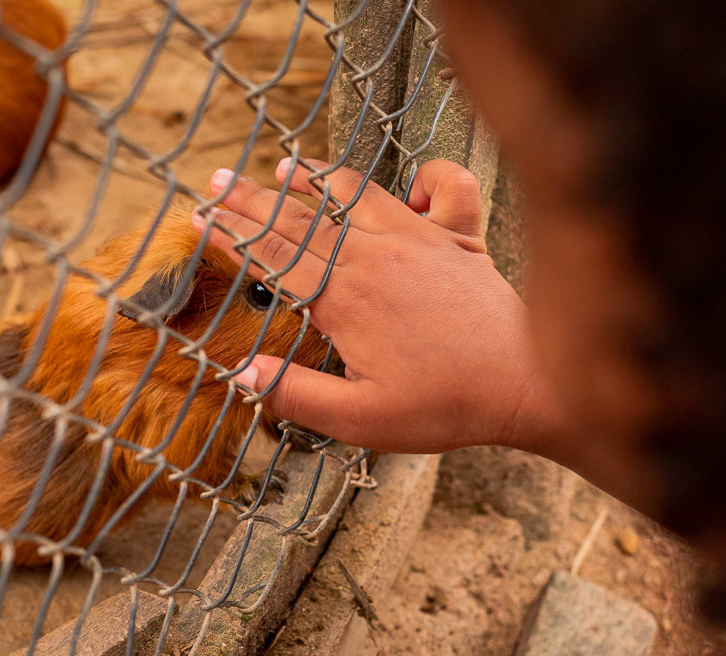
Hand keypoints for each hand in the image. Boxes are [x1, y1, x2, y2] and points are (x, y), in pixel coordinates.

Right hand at [190, 158, 568, 454]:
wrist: (525, 384)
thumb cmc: (445, 405)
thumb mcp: (359, 419)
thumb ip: (295, 395)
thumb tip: (241, 374)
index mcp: (344, 297)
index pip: (273, 256)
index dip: (232, 235)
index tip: (200, 219)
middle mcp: (377, 255)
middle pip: (302, 218)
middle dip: (254, 199)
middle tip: (219, 182)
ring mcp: (422, 238)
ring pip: (359, 193)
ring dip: (319, 178)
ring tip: (289, 166)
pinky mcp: (462, 237)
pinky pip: (446, 186)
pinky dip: (428, 177)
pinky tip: (411, 187)